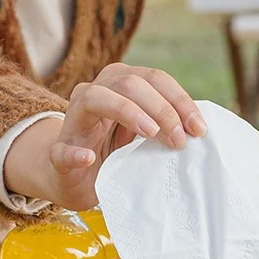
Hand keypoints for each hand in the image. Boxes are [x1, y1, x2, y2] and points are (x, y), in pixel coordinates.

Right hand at [3, 63, 206, 210]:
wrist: (74, 179)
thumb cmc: (115, 153)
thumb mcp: (145, 137)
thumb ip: (166, 126)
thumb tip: (200, 128)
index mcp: (120, 86)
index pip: (155, 79)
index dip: (180, 100)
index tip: (199, 129)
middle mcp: (96, 93)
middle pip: (129, 82)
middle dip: (161, 108)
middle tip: (179, 140)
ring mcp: (73, 121)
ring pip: (95, 98)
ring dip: (127, 112)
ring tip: (150, 134)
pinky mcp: (58, 152)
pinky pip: (62, 149)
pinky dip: (75, 153)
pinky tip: (88, 158)